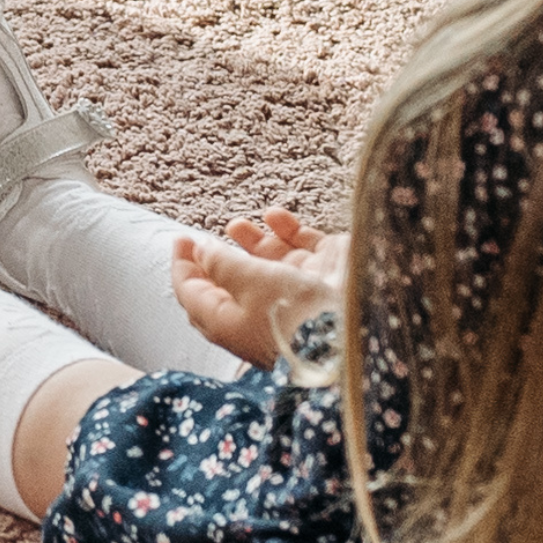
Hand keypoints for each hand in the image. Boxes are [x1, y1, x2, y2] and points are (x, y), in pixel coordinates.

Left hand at [170, 208, 346, 370]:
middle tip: (203, 236)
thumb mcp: (249, 284)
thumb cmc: (297, 313)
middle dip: (217, 257)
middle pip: (231, 283)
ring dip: (250, 241)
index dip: (185, 269)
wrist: (362, 320)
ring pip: (267, 263)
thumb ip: (222, 264)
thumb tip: (201, 251)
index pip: (198, 298)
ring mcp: (299, 293)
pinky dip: (287, 231)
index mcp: (236, 326)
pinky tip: (275, 216)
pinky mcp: (327, 274)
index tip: (180, 240)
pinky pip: (302, 249)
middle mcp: (266, 312)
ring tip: (237, 225)